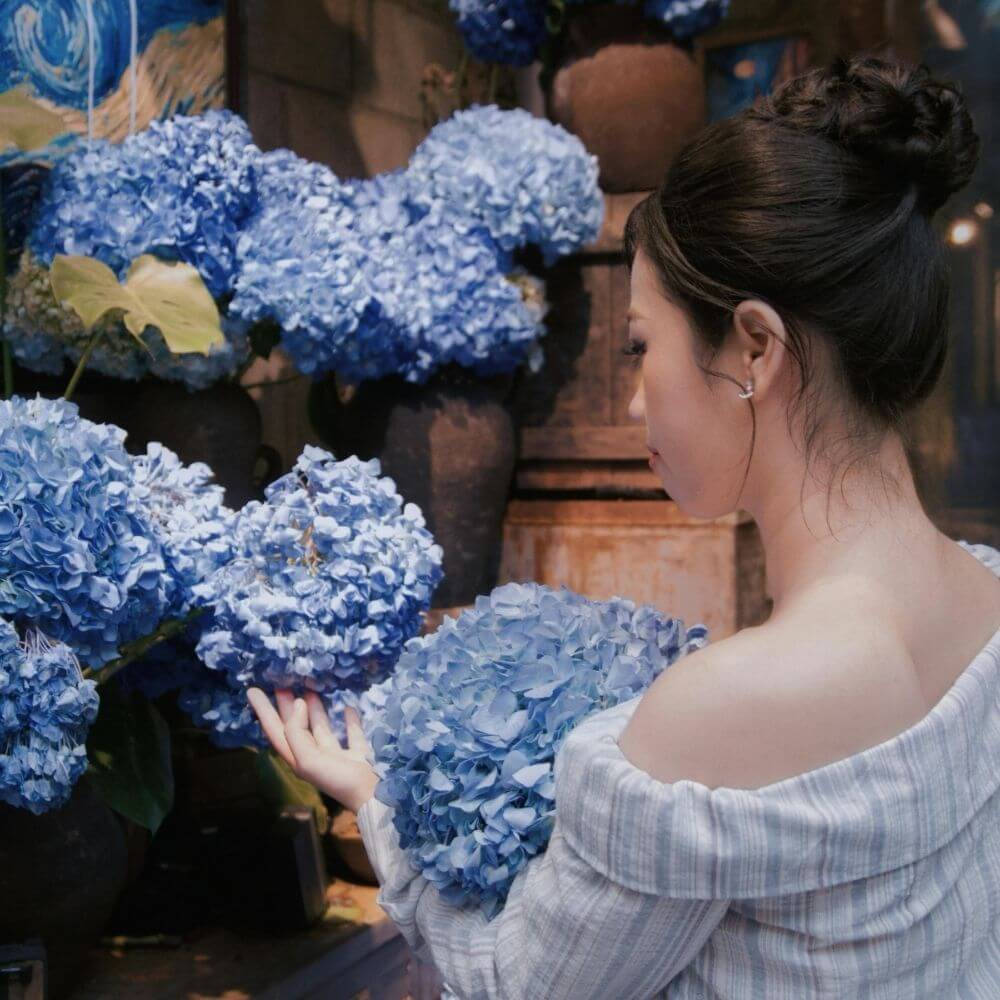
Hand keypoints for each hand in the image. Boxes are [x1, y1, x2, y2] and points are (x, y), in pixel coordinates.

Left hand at [247, 687, 378, 814]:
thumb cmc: (338, 780)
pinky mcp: (357, 754)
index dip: (263, 711)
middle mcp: (315, 757)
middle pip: (296, 726)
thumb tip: (298, 703)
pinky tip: (348, 706)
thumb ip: (297, 731)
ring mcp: (337, 756)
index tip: (252, 690)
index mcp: (299, 759)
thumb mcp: (308, 760)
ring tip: (310, 688)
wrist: (374, 796)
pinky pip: (351, 732)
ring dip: (315, 709)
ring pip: (321, 728)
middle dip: (287, 706)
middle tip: (282, 682)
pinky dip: (349, 719)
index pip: (276, 730)